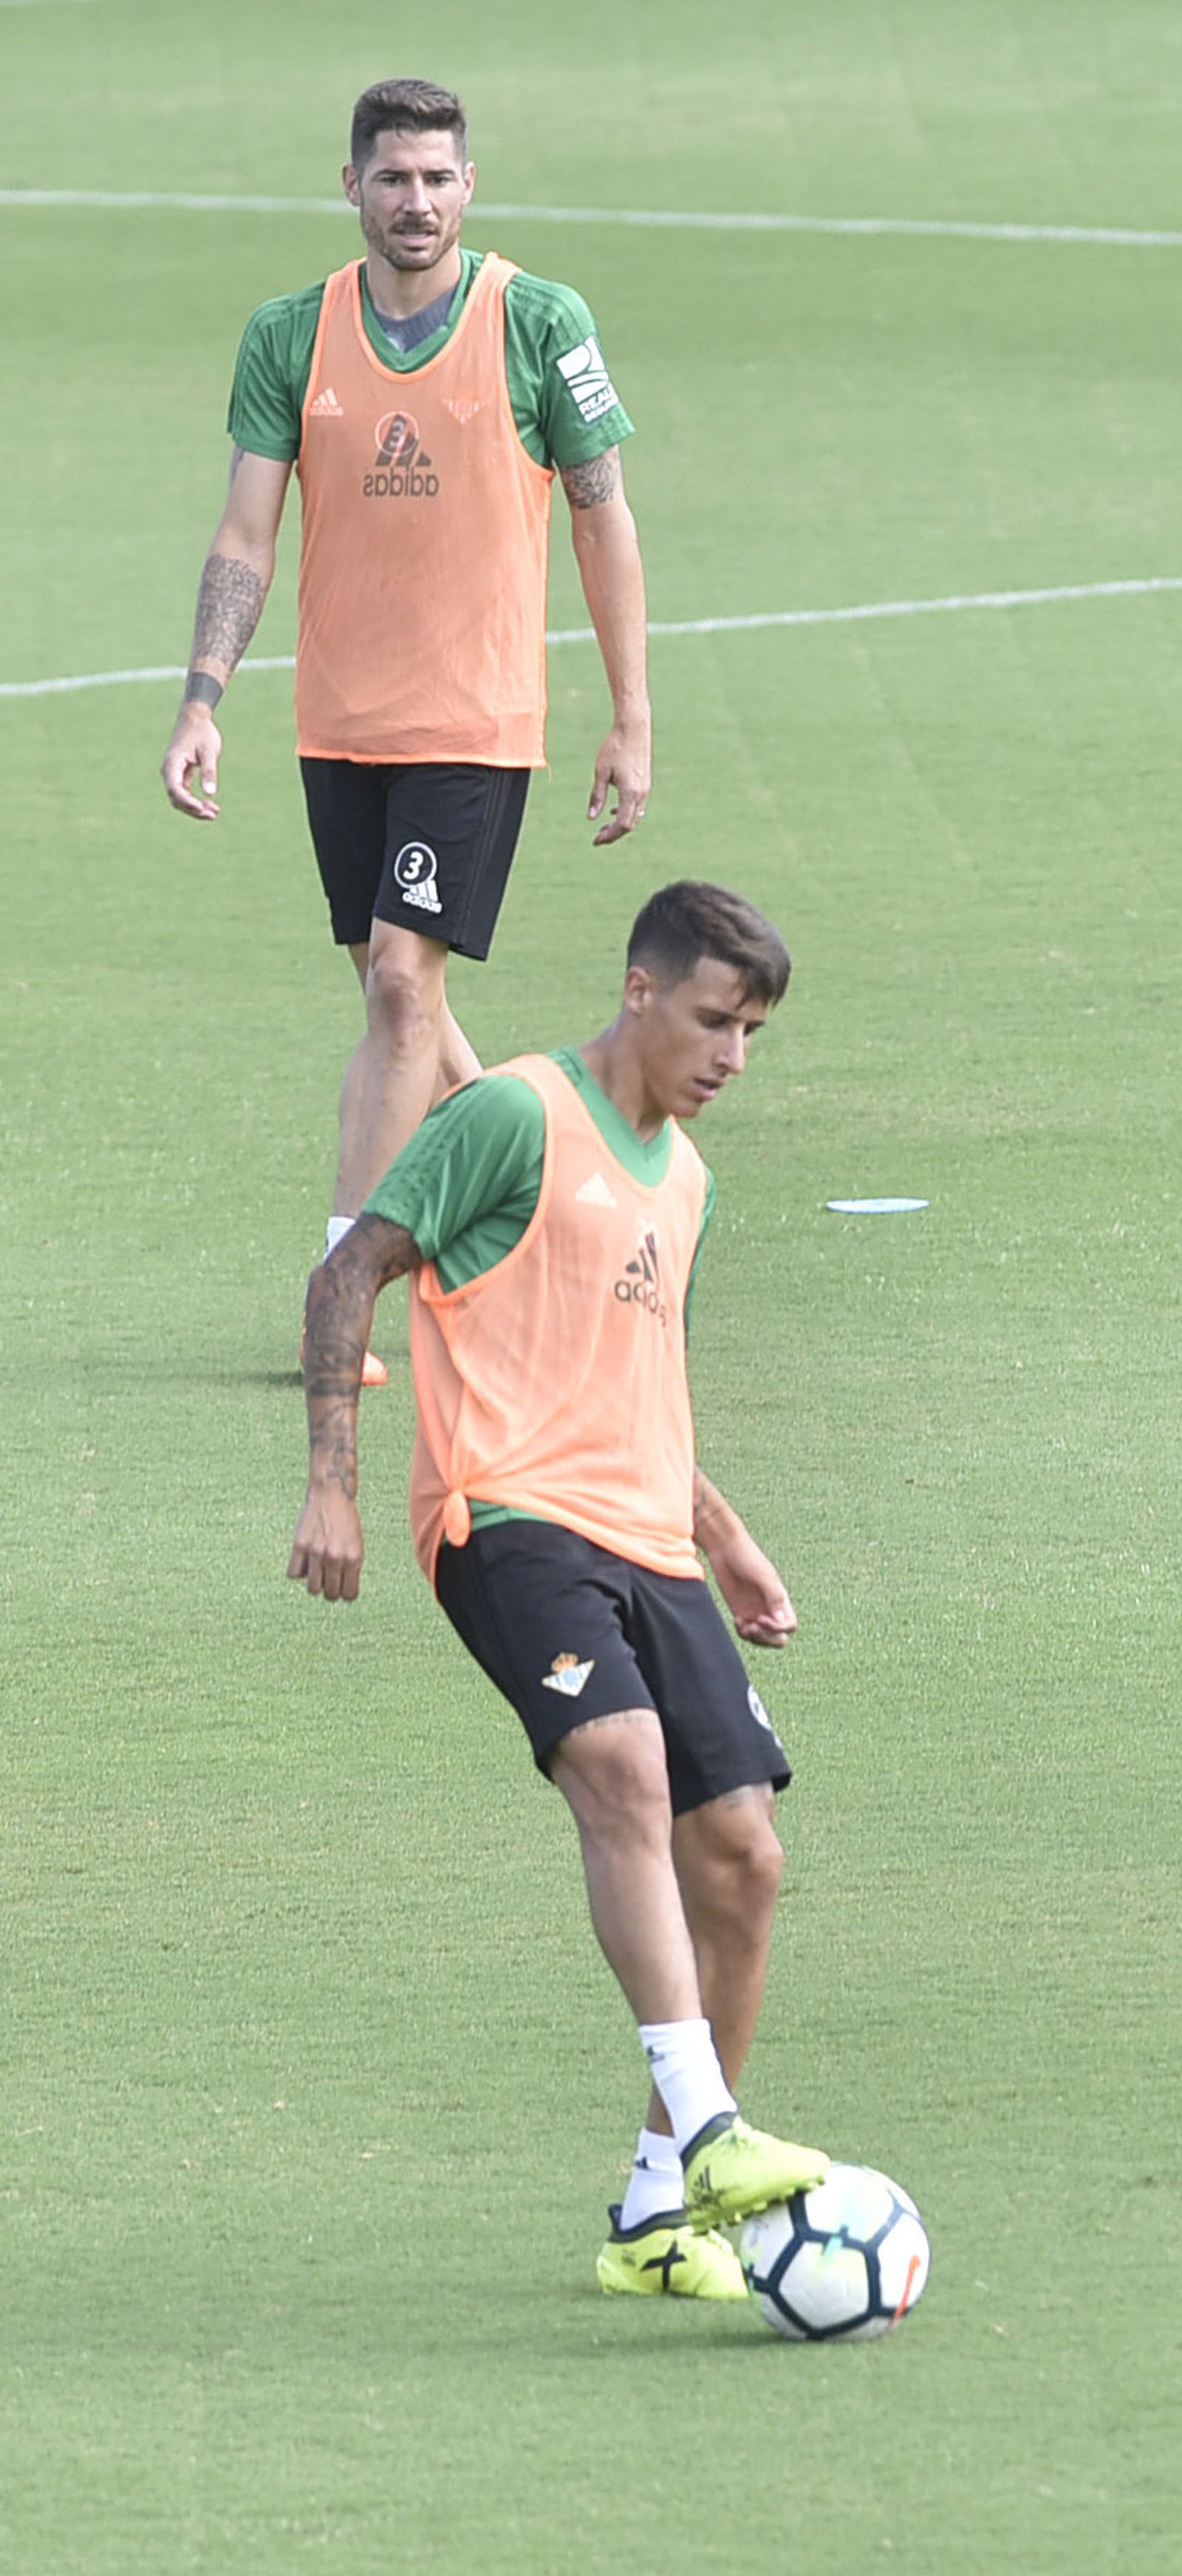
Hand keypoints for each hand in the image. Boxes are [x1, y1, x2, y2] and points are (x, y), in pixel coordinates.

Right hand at [161, 707, 222, 818]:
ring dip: (195, 808)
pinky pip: (184, 793)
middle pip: (176, 798)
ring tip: (214, 813)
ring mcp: (173, 774)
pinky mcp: (180, 775)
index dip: (187, 801)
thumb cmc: (202, 732)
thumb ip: (209, 771)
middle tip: (213, 815)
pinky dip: (196, 801)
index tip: (202, 808)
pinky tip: (211, 805)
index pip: (175, 788)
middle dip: (193, 809)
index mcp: (173, 763)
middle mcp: (169, 771)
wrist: (195, 718)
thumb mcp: (209, 750)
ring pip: (180, 798)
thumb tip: (210, 793)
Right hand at [287, 1489, 363, 1601]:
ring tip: (316, 1572)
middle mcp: (336, 1557)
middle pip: (330, 1595)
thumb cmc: (346, 1521)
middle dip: (330, 1591)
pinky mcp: (300, 1545)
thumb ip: (350, 1568)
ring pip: (312, 1589)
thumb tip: (339, 1592)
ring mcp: (317, 1552)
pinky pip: (294, 1574)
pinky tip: (304, 1561)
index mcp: (354, 1558)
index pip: (349, 1595)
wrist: (332, 1494)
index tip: (342, 1588)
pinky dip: (297, 1571)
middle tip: (328, 1580)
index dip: (345, 1594)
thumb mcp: (356, 1545)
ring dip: (314, 1584)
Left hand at [587, 716, 651, 845]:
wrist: (634, 728)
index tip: (596, 840)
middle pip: (630, 824)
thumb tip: (591, 818)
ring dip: (620, 824)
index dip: (609, 836)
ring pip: (635, 816)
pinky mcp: (645, 784)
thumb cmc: (615, 747)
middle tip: (597, 837)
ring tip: (603, 828)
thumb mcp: (601, 772)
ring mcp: (645, 789)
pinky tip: (613, 811)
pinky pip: (638, 806)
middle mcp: (641, 794)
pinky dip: (626, 813)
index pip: (622, 824)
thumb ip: (597, 796)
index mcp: (630, 792)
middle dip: (614, 834)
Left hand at [709, 1531, 797, 1647]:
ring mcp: (756, 1611)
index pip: (789, 1625)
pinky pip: (747, 1632)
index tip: (762, 1619)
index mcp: (781, 1599)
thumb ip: (775, 1597)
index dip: (778, 1629)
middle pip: (778, 1637)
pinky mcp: (741, 1612)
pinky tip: (737, 1620)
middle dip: (767, 1638)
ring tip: (743, 1625)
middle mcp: (770, 1608)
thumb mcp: (763, 1576)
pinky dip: (743, 1632)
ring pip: (762, 1638)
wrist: (724, 1548)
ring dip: (754, 1638)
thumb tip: (781, 1620)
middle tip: (753, 1628)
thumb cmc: (747, 1557)